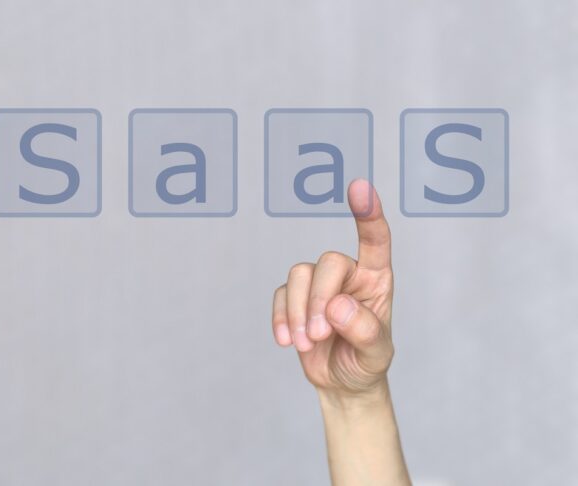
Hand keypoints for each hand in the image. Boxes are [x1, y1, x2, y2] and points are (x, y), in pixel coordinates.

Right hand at [272, 179, 393, 400]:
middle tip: (320, 336)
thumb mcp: (377, 354)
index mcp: (376, 279)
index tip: (359, 187)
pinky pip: (279, 294)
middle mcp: (348, 274)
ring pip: (298, 274)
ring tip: (307, 344)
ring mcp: (318, 285)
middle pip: (327, 262)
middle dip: (319, 299)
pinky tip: (289, 342)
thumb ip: (365, 330)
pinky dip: (280, 318)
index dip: (368, 214)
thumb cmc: (367, 362)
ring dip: (297, 312)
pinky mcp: (293, 299)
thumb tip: (338, 306)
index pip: (375, 240)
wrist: (343, 383)